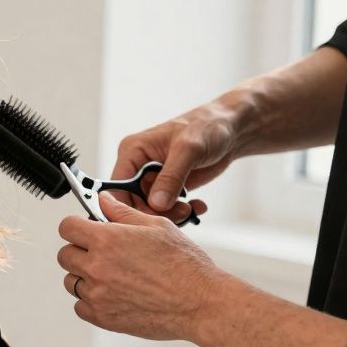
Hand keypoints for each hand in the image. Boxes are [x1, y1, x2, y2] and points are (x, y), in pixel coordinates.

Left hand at [56, 192, 229, 341]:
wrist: (202, 304)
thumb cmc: (185, 266)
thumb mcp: (157, 227)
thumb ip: (123, 213)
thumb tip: (103, 201)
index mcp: (107, 240)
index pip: (67, 227)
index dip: (76, 226)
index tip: (84, 229)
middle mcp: (97, 266)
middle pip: (65, 255)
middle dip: (80, 251)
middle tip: (101, 254)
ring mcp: (98, 294)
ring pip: (71, 281)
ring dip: (85, 277)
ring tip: (112, 277)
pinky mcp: (103, 317)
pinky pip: (80, 307)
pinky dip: (91, 301)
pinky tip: (112, 295)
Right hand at [112, 101, 239, 213]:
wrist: (229, 130)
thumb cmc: (206, 127)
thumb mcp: (188, 150)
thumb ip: (171, 177)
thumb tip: (156, 204)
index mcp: (132, 152)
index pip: (117, 186)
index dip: (127, 206)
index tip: (147, 218)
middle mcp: (138, 166)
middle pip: (132, 202)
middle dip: (155, 212)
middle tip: (181, 213)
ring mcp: (152, 178)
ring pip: (150, 209)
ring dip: (171, 214)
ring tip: (191, 209)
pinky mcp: (168, 187)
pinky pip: (166, 208)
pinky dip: (181, 212)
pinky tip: (196, 206)